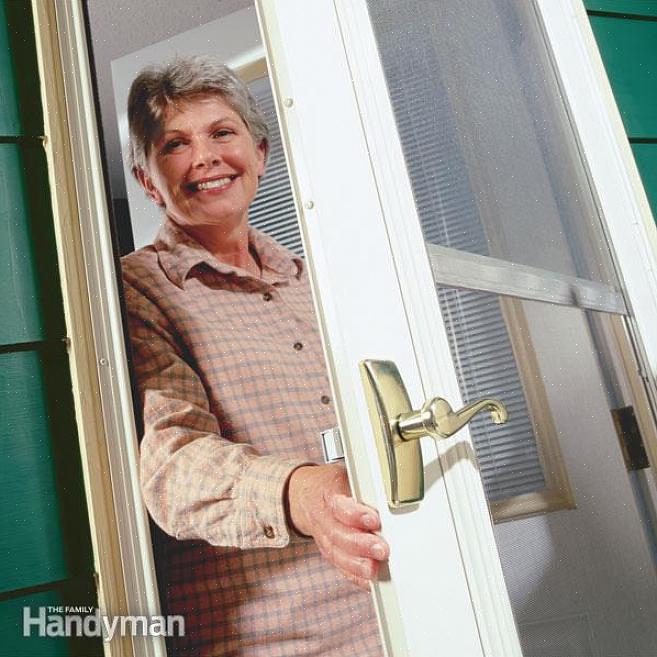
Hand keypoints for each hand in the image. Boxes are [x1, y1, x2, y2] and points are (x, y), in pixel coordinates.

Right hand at [286, 463, 388, 589]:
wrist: (305, 496)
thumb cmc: (332, 484)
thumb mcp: (345, 474)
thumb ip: (364, 486)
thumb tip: (393, 491)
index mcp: (328, 494)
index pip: (339, 506)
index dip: (355, 515)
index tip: (374, 520)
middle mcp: (323, 518)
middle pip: (339, 534)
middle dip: (361, 545)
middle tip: (382, 549)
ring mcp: (324, 537)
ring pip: (337, 554)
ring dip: (357, 564)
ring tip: (375, 569)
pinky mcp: (329, 551)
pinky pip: (340, 566)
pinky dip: (355, 576)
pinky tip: (369, 579)